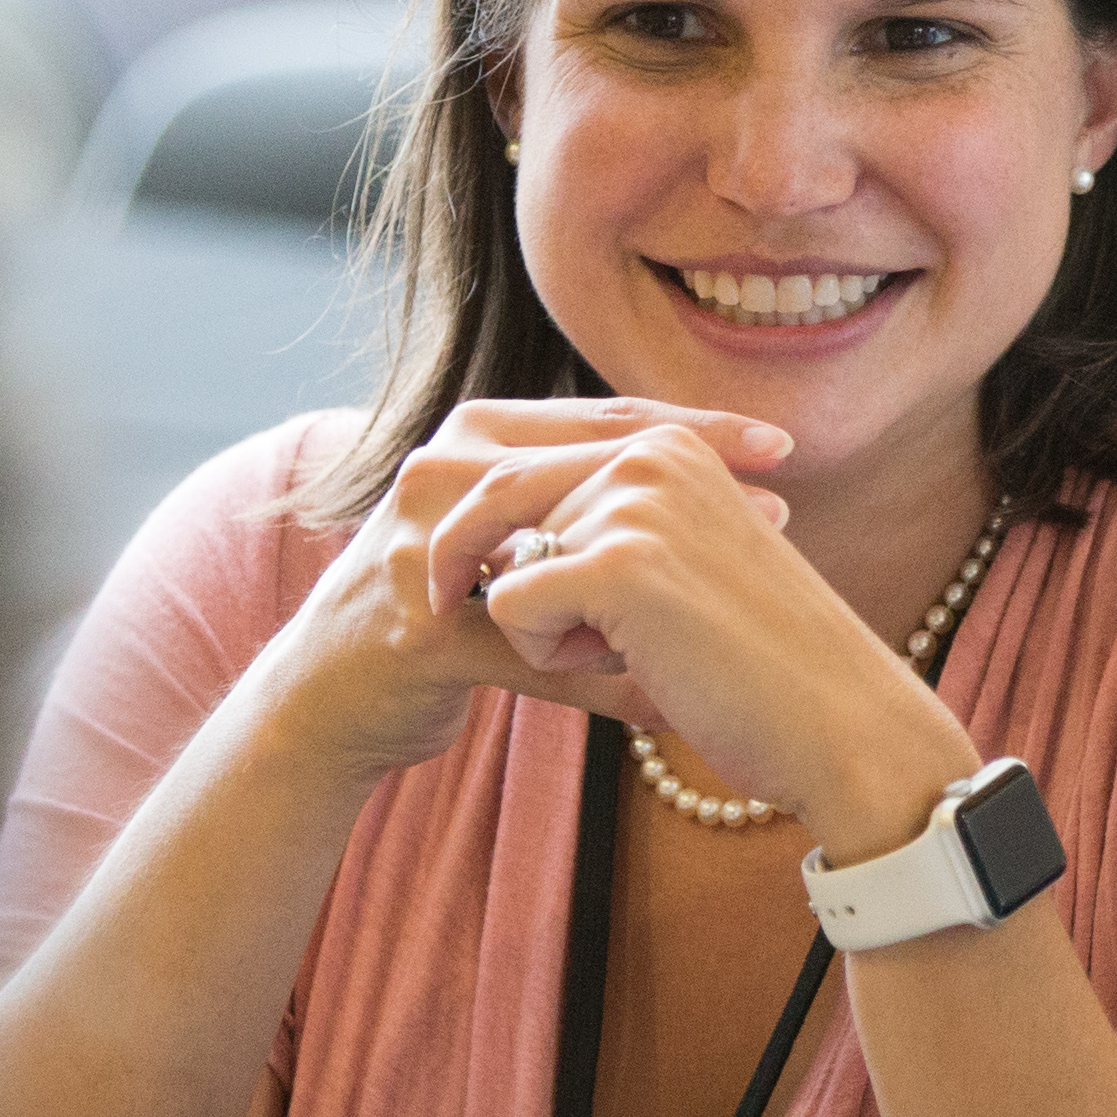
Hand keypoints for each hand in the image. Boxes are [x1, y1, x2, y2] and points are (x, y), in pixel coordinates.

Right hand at [250, 399, 794, 783]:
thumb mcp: (515, 545)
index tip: (783, 446)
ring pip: (560, 552)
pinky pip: (530, 648)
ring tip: (728, 587)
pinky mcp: (417, 629)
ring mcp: (423, 546)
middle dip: (691, 481)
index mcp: (477, 436)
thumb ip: (592, 516)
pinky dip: (597, 677)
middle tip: (784, 502)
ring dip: (646, 579)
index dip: (695, 427)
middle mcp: (445, 472)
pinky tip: (661, 699)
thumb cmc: (439, 613)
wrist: (331, 695)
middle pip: (590, 464)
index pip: (604, 417)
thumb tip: (718, 520)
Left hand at [461, 425, 983, 850]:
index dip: (498, 534)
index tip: (495, 585)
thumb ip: (612, 526)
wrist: (838, 726)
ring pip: (501, 561)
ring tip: (644, 649)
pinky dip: (546, 654)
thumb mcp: (684, 562)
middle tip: (601, 638)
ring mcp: (635, 504)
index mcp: (669, 444)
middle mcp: (649, 454)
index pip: (529, 469)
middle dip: (515, 577)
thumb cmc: (759, 665)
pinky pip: (509, 606)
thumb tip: (495, 542)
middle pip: (499, 503)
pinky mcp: (619, 565)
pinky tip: (630, 664)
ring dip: (547, 624)